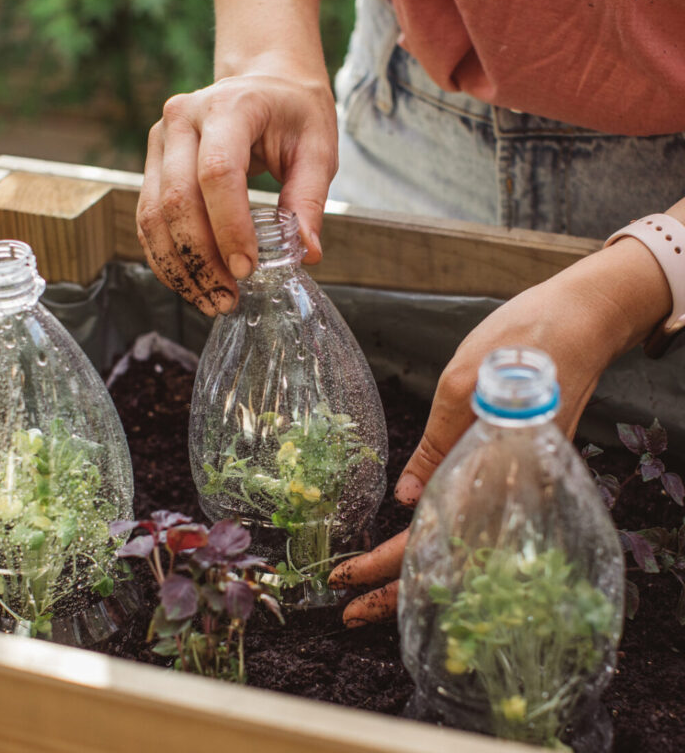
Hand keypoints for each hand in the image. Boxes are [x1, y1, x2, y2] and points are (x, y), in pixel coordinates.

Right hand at [136, 72, 336, 316]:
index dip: (229, 228)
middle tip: (228, 298)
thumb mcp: (317, 149)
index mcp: (229, 107)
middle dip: (201, 259)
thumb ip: (310, 200)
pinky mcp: (153, 165)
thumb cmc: (293, 114)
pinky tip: (192, 283)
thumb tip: (306, 255)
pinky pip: (147, 220)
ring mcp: (160, 141)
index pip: (218, 173)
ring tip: (211, 300)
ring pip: (153, 215)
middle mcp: (182, 120)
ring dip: (180, 267)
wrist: (264, 83)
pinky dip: (166, 258)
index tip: (248, 269)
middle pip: (177, 200)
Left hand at [329, 233, 672, 625]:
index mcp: (498, 470)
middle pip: (453, 556)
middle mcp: (516, 491)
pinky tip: (424, 548)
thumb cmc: (522, 340)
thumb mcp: (461, 382)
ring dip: (422, 571)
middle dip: (400, 586)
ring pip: (467, 544)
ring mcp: (524, 484)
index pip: (434, 536)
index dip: (389, 563)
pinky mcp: (525, 471)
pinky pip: (483, 521)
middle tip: (351, 609)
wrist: (582, 320)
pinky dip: (448, 544)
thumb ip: (436, 445)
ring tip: (377, 593)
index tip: (347, 579)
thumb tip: (406, 499)